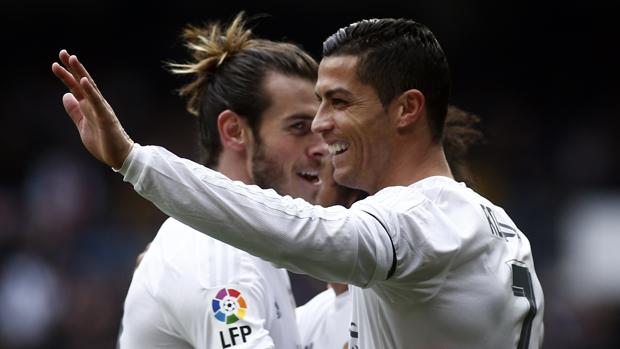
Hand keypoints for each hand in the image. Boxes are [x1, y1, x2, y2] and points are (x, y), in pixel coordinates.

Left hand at [52, 50, 133, 168]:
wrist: (119, 157)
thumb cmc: (103, 143)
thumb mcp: (82, 125)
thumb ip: (74, 111)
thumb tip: (65, 95)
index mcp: (89, 107)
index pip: (76, 87)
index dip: (67, 75)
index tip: (57, 62)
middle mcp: (95, 104)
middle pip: (82, 82)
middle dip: (72, 68)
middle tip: (62, 52)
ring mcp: (101, 109)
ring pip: (90, 88)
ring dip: (81, 73)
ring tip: (72, 59)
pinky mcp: (106, 118)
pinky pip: (97, 102)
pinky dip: (90, 91)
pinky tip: (84, 81)